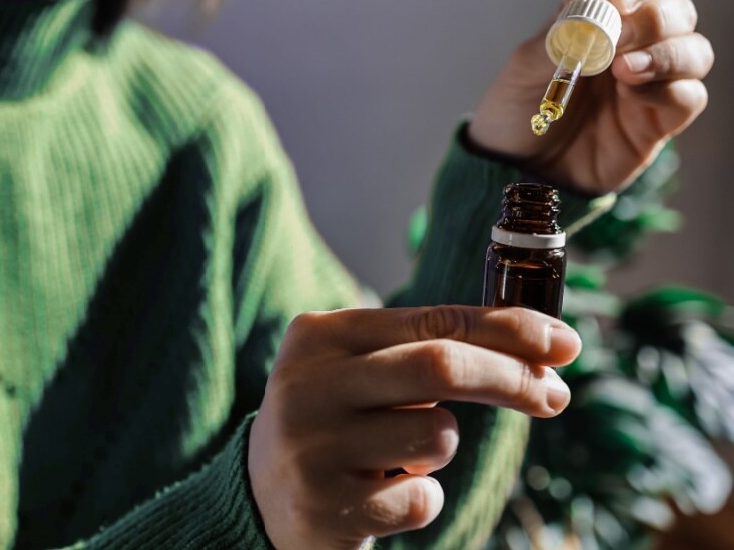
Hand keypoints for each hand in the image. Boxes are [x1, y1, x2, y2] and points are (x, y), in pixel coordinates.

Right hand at [248, 306, 580, 549]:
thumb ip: (423, 349)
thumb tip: (538, 350)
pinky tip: (380, 493)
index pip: (432, 320)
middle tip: (555, 396)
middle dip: (511, 378)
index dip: (509, 330)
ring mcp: (313, 446)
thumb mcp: (359, 368)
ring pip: (436, 436)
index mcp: (321, 335)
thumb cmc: (334, 418)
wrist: (261, 492)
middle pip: (441, 366)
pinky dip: (420, 497)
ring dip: (441, 447)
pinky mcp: (325, 505)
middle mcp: (309, 383)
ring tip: (402, 454)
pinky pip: (421, 498)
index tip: (564, 344)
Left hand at [469, 0, 713, 193]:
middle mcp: (632, 49)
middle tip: (619, 38)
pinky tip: (631, 95)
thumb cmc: (516, 113)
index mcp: (601, 24)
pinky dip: (669, 90)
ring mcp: (649, 87)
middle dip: (654, 19)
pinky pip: (690, 98)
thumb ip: (558, 29)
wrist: (513, 168)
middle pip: (677, 12)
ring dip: (668, 53)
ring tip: (624, 70)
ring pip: (695, 51)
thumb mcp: (524, 68)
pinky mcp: (657, 124)